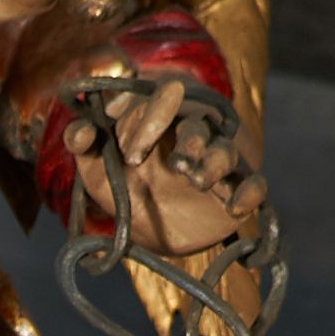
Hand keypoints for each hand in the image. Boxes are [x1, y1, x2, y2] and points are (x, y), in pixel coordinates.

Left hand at [67, 77, 266, 257]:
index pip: (162, 102)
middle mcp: (190, 137)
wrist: (151, 234)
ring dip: (215, 163)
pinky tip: (234, 207)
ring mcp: (216, 163)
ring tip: (199, 182)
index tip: (133, 155)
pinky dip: (250, 193)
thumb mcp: (96, 170)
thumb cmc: (124, 190)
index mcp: (159, 122)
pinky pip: (254, 185)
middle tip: (176, 165)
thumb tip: (79, 131)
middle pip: (198, 125)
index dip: (150, 120)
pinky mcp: (236, 190)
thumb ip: (84, 146)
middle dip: (189, 141)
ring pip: (224, 151)